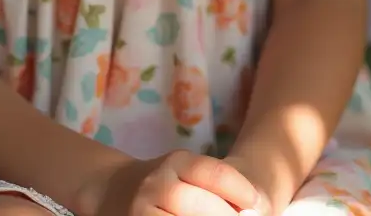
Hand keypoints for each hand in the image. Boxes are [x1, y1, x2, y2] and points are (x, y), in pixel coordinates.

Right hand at [76, 150, 265, 215]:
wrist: (113, 189)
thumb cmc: (164, 184)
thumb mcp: (185, 172)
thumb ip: (212, 185)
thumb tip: (255, 207)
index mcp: (176, 162)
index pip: (212, 173)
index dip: (239, 191)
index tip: (257, 204)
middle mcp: (157, 183)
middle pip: (196, 204)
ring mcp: (142, 208)